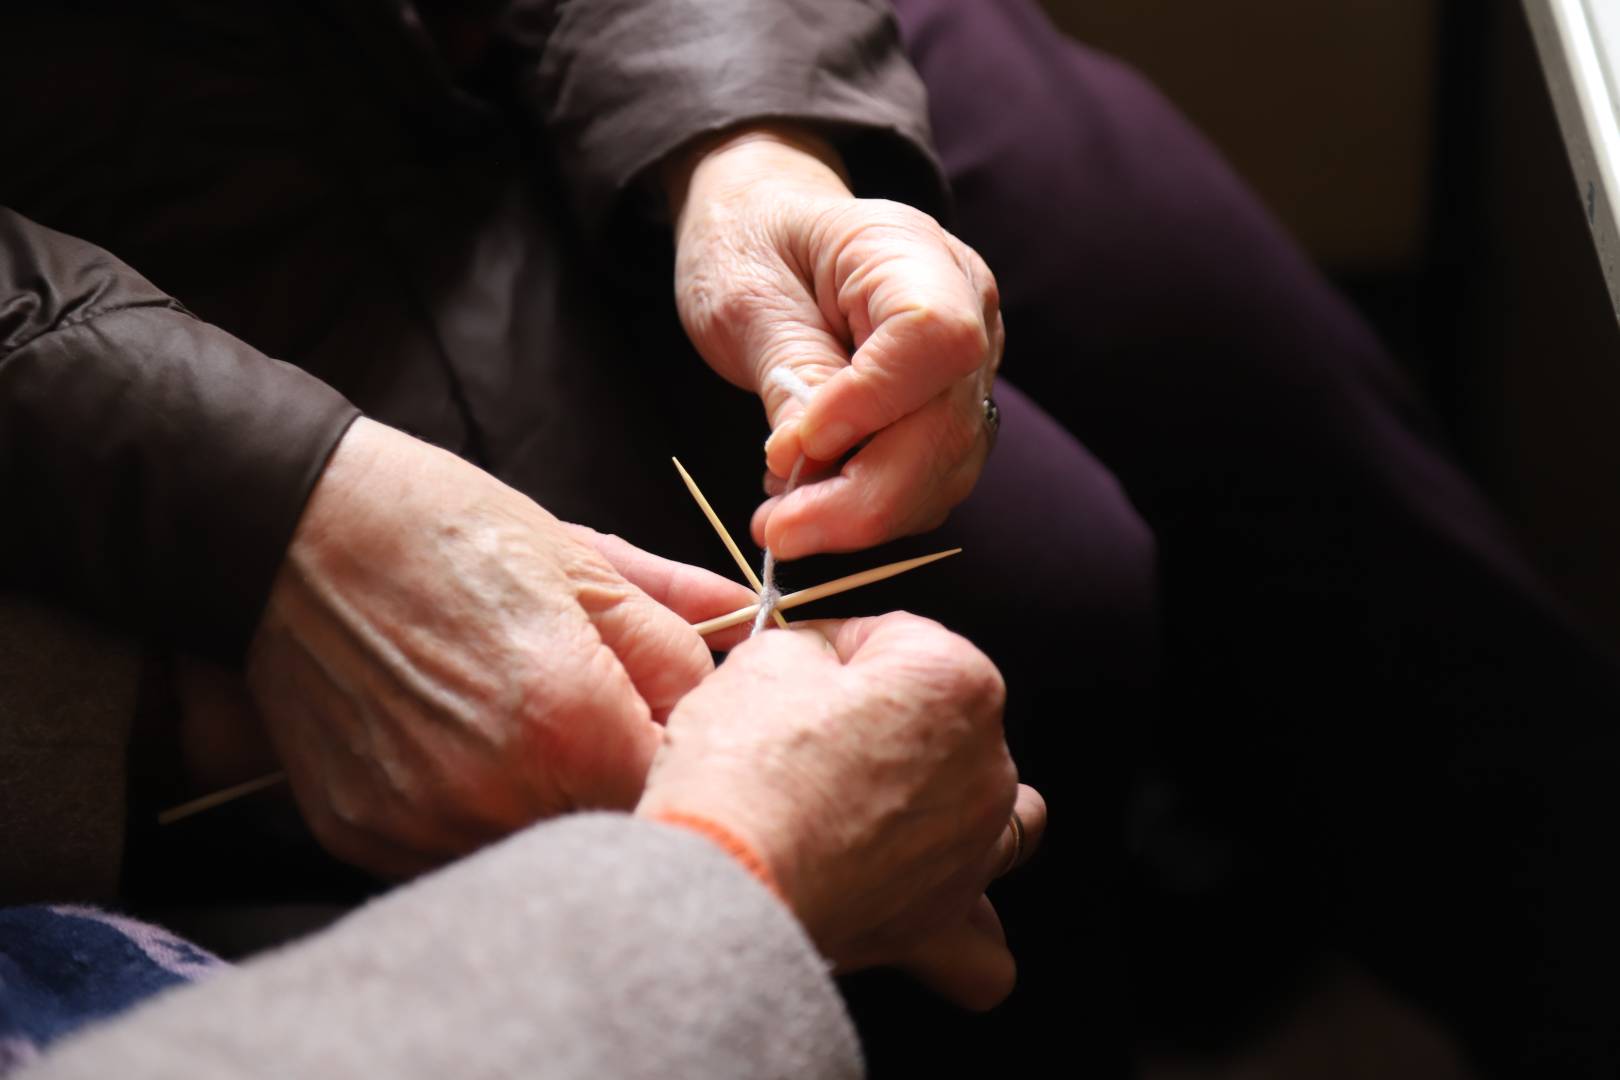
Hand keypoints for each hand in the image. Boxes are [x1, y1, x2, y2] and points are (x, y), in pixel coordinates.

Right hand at [239, 418, 755, 877]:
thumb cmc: (441, 529)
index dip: (690, 757)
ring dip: (553, 807)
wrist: (288, 531)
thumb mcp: (580, 560)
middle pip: (611, 830)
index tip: (674, 722)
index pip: (680, 787)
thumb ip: (675, 624)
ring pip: (536, 849)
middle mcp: (499, 791)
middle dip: (623, 783)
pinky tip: (464, 750)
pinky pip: (457, 851)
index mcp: (571, 720)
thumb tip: (752, 638)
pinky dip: (479, 816)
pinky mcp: (368, 834)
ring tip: (523, 728)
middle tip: (598, 721)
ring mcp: (426, 822)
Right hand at [635, 614, 1043, 1008]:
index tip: (798, 667)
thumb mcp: (764, 660)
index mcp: (953, 681)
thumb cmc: (746, 770)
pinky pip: (985, 946)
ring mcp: (972, 849)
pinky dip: (966, 927)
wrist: (723, 879)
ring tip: (897, 809)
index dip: (835, 649)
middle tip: (814, 735)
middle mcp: (986, 764)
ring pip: (1002, 821)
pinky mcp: (942, 920)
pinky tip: (930, 903)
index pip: (895, 638)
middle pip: (949, 722)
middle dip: (889, 721)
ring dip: (956, 806)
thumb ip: (811, 649)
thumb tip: (817, 665)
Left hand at [669, 126, 1003, 559]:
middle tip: (776, 530)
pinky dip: (873, 511)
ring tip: (781, 521)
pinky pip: (932, 483)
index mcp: (914, 252)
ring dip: (863, 515)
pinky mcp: (953, 415)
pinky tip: (813, 506)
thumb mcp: (747, 297)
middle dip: (861, 496)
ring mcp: (970, 368)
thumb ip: (789, 373)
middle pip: (946, 424)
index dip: (869, 406)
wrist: (773, 233)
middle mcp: (969, 311)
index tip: (790, 448)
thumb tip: (811, 462)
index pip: (933, 338)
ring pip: (946, 469)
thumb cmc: (755, 247)